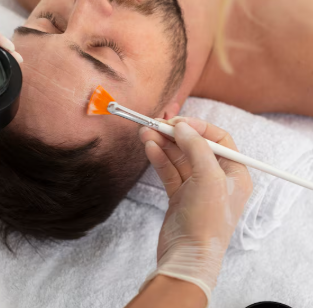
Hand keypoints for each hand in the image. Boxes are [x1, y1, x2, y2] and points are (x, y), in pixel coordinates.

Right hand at [139, 117, 252, 305]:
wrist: (188, 257)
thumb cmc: (207, 221)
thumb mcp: (208, 177)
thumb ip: (196, 147)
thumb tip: (182, 126)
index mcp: (235, 174)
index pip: (219, 139)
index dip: (199, 127)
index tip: (179, 122)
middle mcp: (217, 178)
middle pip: (195, 146)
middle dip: (174, 134)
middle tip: (155, 124)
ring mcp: (197, 187)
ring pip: (178, 157)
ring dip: (162, 143)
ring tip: (145, 132)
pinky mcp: (179, 195)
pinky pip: (169, 170)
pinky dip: (159, 157)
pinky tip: (149, 147)